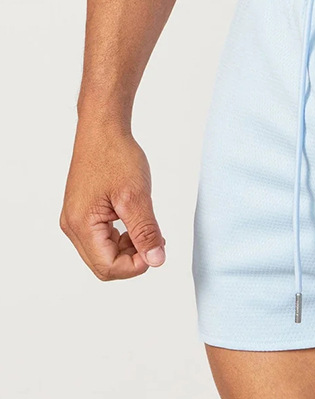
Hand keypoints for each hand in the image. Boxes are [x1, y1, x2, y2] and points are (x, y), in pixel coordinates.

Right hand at [60, 127, 165, 280]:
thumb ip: (146, 231)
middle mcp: (73, 226)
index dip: (136, 266)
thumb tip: (156, 260)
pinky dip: (122, 238)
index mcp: (82, 225)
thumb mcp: (137, 197)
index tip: (157, 249)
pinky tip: (137, 224)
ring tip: (149, 230)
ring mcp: (76, 219)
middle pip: (103, 265)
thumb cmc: (115, 157)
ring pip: (103, 254)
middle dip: (132, 260)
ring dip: (129, 250)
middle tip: (155, 241)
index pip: (108, 267)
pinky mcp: (83, 212)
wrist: (103, 131)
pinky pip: (101, 239)